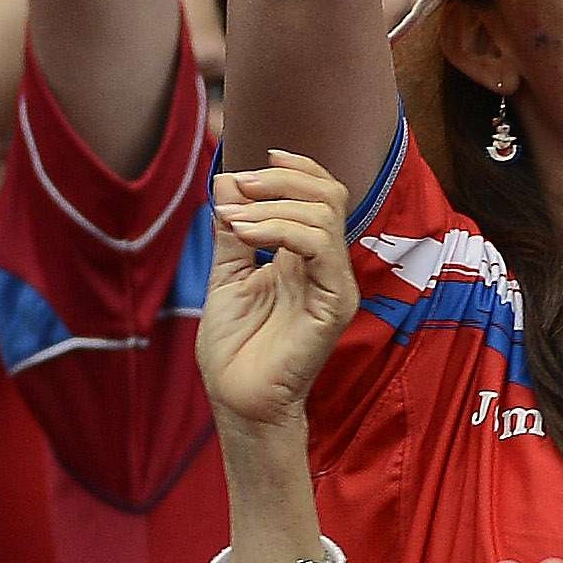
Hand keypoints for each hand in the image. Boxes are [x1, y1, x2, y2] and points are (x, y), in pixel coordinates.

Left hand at [198, 152, 357, 431]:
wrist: (238, 401)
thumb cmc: (235, 349)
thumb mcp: (227, 275)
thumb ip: (233, 230)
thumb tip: (227, 178)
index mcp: (305, 256)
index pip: (321, 194)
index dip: (297, 169)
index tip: (256, 161)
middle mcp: (327, 266)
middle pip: (328, 194)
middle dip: (281, 180)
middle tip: (239, 188)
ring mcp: (335, 284)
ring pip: (325, 214)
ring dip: (273, 205)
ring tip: (234, 221)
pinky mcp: (335, 304)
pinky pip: (321, 247)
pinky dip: (281, 229)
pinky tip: (247, 236)